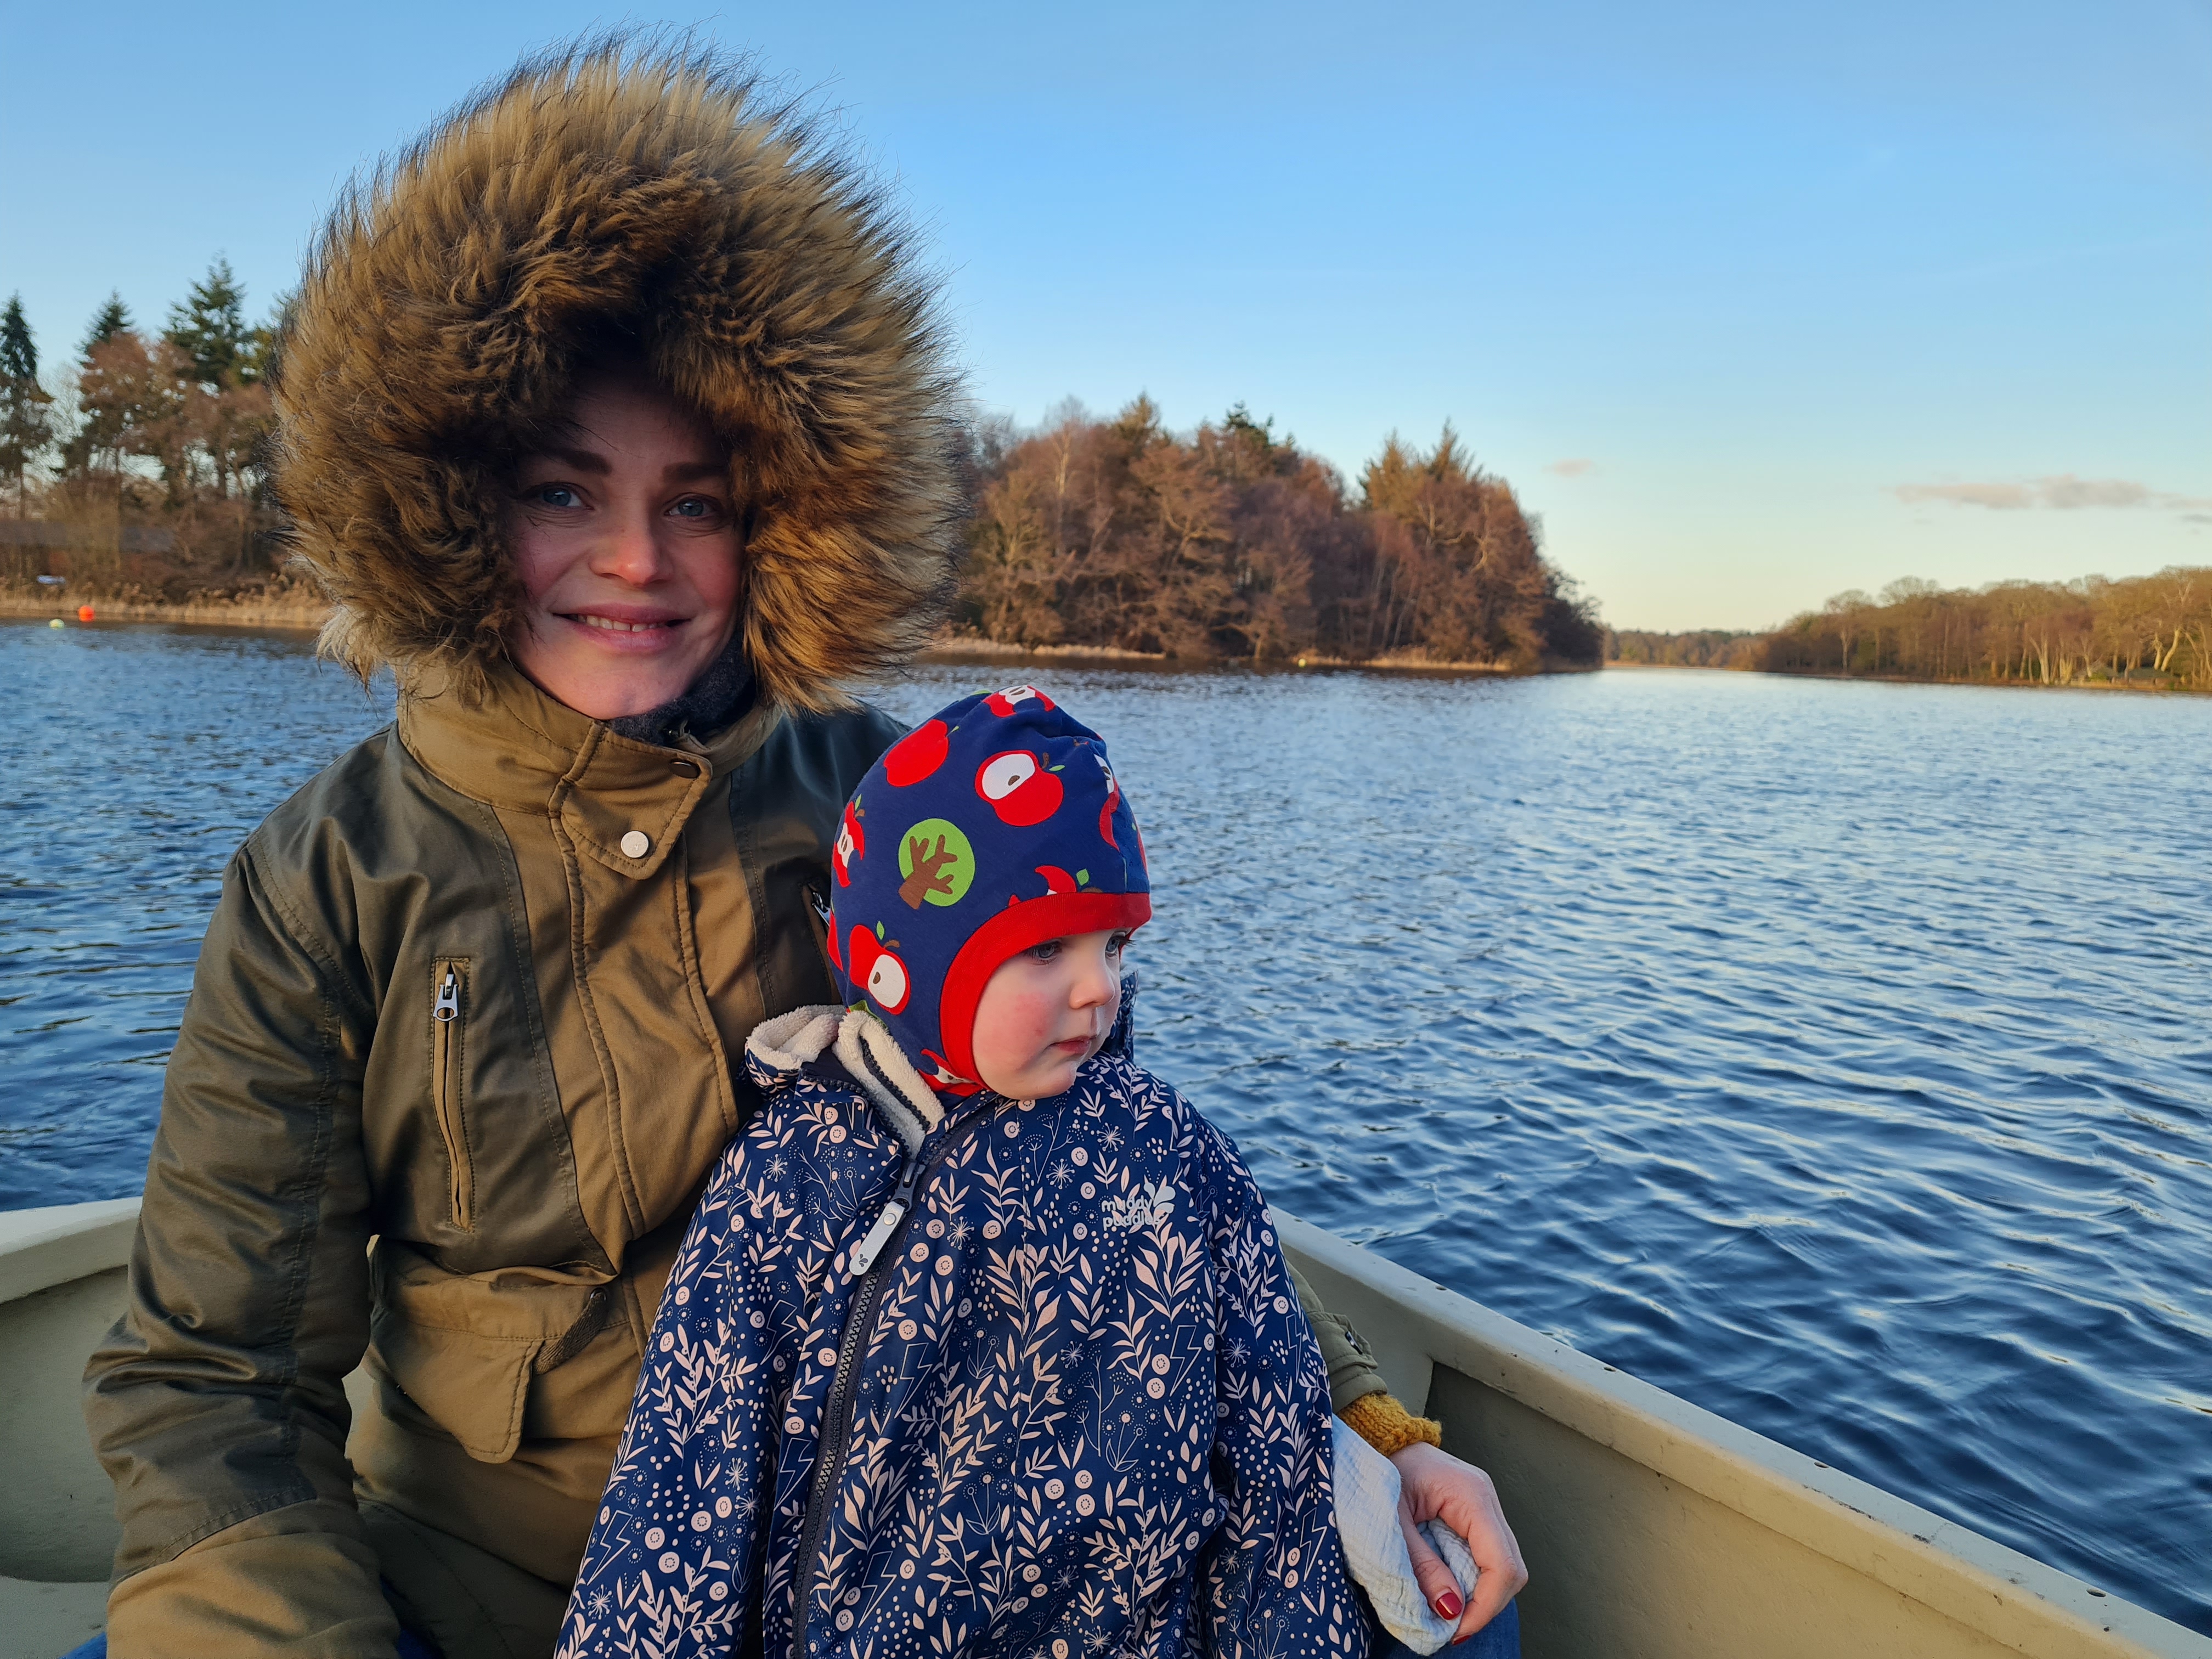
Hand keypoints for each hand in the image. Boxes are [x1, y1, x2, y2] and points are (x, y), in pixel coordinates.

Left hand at [1390, 1439, 1526, 1642]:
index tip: (1456, 1630)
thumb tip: (1451, 1610)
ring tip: (1448, 1611)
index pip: (1502, 1563)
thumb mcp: (1391, 1522)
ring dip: (1481, 1595)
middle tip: (1451, 1628)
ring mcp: (1485, 1506)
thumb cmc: (1377, 1471)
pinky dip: (1474, 1580)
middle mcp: (1487, 1498)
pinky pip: (1489, 1556)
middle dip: (1486, 1605)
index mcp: (1471, 1494)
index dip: (1486, 1605)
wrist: (1378, 1440)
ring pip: (1505, 1565)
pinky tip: (1449, 1589)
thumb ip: (1421, 1565)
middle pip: (1512, 1569)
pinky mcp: (1477, 1514)